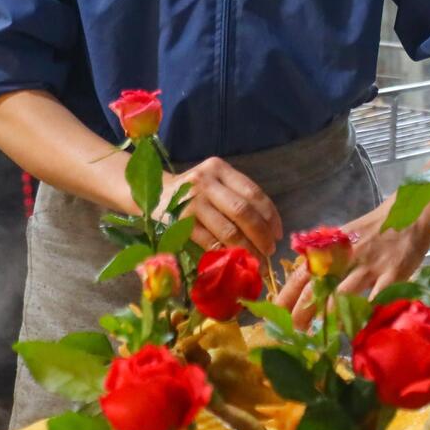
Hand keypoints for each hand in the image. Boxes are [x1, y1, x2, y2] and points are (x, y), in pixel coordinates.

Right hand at [163, 158, 280, 255]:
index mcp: (219, 169)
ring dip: (246, 249)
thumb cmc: (192, 192)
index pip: (253, 193)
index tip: (278, 234)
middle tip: (270, 251)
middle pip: (243, 212)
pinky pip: (209, 241)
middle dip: (261, 235)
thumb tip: (269, 229)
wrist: (151, 194)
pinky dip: (225, 253)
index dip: (270, 216)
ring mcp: (191, 202)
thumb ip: (237, 196)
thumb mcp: (214, 183)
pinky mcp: (179, 222)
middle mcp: (205, 181)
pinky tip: (233, 260)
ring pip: (228, 230)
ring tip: (256, 260)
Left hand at [275, 207, 429, 326]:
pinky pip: (376, 299)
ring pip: (342, 295)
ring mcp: (370, 265)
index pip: (302, 274)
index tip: (275, 315)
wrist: (411, 212)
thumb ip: (326, 255)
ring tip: (319, 337)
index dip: (286, 296)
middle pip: (317, 288)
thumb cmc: (375, 227)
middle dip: (302, 313)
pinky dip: (366, 315)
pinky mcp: (393, 274)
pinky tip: (358, 331)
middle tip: (293, 334)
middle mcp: (346, 256)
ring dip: (328, 318)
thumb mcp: (345, 236)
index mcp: (332, 247)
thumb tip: (301, 274)